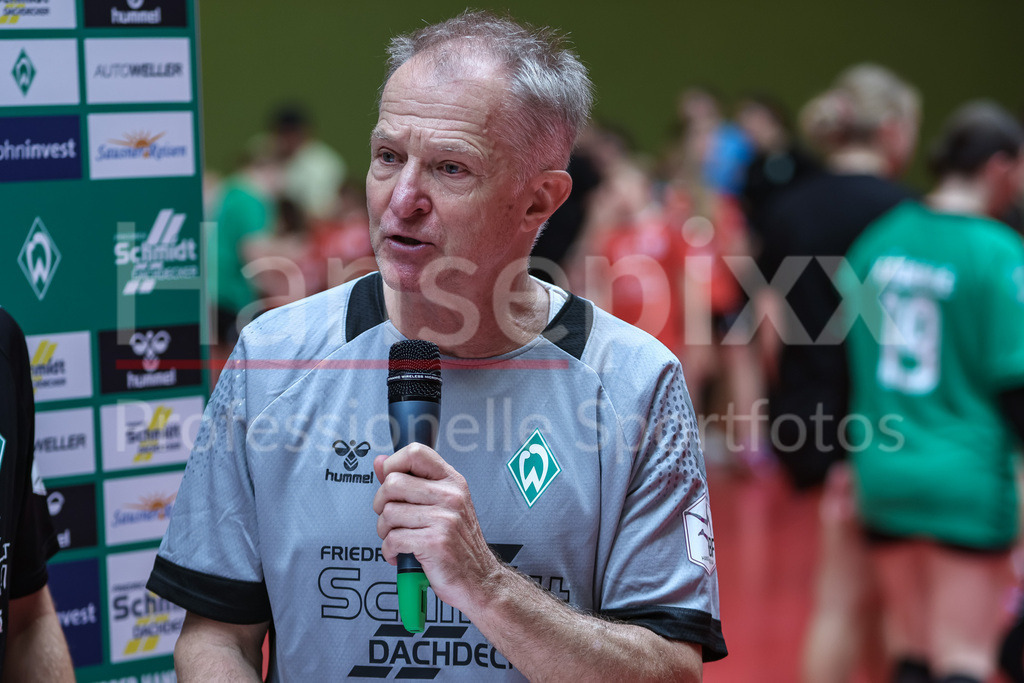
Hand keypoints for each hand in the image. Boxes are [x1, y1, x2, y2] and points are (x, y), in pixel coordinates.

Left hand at [372, 444, 501, 615]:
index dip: (394, 464)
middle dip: (382, 505)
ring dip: (385, 532)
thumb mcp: (443, 506)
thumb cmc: (460, 545)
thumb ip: (410, 482)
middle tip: (392, 519)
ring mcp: (444, 519)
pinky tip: (402, 553)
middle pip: (392, 484)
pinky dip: (390, 551)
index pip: (415, 452)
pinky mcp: (434, 543)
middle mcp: (450, 496)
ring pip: (388, 514)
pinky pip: (392, 539)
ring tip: (400, 538)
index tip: (391, 483)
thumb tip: (379, 462)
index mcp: (452, 482)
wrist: (480, 581)